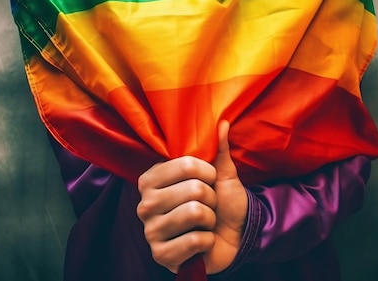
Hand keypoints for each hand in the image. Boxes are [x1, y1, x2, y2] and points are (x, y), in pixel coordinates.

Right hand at [136, 121, 247, 273]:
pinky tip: (201, 242)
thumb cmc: (221, 203)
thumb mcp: (221, 174)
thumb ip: (218, 149)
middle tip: (207, 205)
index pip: (186, 164)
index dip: (208, 172)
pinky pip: (195, 240)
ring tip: (205, 222)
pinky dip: (208, 241)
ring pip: (195, 213)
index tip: (209, 179)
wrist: (232, 238)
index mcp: (151, 178)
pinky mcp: (160, 255)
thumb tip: (222, 123)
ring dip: (210, 219)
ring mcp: (150, 231)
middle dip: (211, 198)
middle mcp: (145, 203)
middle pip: (194, 189)